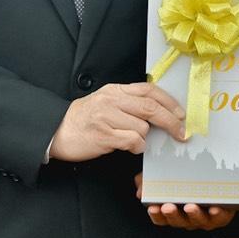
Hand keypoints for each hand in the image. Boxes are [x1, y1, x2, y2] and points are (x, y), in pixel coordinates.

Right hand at [49, 82, 185, 161]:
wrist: (57, 130)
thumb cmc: (84, 119)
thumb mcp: (106, 101)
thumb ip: (129, 102)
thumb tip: (159, 112)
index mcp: (115, 90)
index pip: (149, 90)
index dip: (169, 102)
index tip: (181, 114)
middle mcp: (112, 100)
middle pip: (151, 107)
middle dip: (171, 121)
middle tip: (181, 132)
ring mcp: (107, 117)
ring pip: (142, 127)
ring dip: (145, 138)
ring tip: (134, 140)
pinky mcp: (103, 135)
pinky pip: (132, 141)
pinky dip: (137, 146)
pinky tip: (130, 147)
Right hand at [135, 173, 235, 229]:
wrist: (218, 178)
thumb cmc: (187, 179)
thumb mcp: (165, 175)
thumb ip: (149, 181)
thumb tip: (140, 190)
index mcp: (173, 211)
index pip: (160, 217)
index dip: (156, 215)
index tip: (153, 207)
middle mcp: (187, 217)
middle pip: (178, 221)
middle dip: (172, 215)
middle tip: (168, 206)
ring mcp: (204, 218)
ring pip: (198, 220)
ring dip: (193, 215)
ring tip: (190, 206)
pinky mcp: (221, 215)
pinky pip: (219, 218)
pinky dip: (217, 214)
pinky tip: (214, 208)